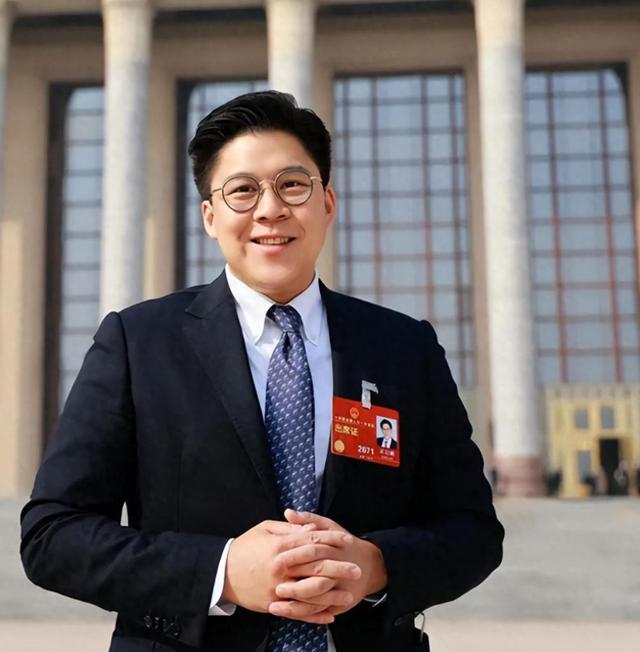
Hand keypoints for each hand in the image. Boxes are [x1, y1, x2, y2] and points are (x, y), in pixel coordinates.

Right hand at [222, 519, 358, 622]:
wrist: (222, 573)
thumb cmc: (245, 547)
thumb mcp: (264, 529)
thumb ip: (290, 529)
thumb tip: (312, 529)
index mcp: (280, 547)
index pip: (312, 541)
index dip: (332, 539)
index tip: (347, 540)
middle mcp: (281, 567)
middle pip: (316, 566)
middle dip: (339, 567)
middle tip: (357, 570)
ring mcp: (278, 588)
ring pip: (311, 592)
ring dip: (332, 594)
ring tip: (349, 595)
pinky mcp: (273, 604)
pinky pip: (298, 612)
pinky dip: (315, 615)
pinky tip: (330, 615)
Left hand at [268, 510, 386, 618]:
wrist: (368, 566)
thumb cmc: (343, 545)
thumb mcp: (329, 526)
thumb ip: (308, 519)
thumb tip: (288, 512)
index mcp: (333, 549)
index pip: (313, 554)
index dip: (294, 558)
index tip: (276, 563)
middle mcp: (337, 571)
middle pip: (315, 581)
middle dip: (294, 587)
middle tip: (275, 589)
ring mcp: (337, 591)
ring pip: (315, 602)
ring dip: (293, 606)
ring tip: (273, 606)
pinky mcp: (337, 605)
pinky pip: (318, 613)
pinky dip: (302, 615)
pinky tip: (286, 614)